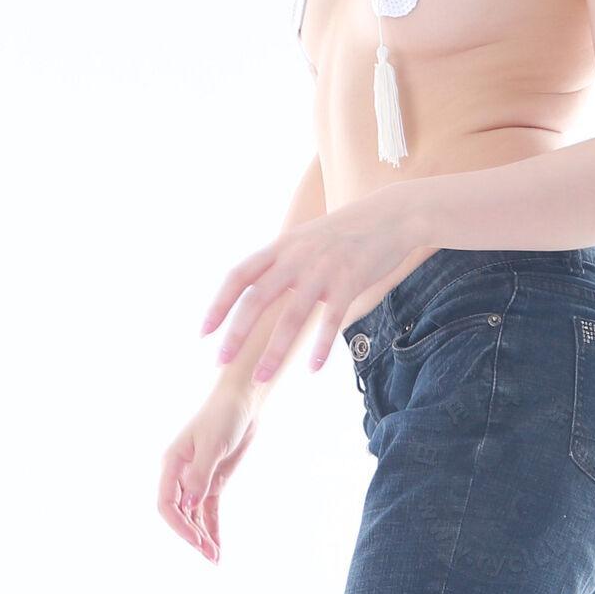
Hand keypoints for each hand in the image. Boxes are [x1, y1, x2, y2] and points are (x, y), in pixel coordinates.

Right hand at [158, 387, 259, 564]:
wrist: (242, 404)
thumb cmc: (224, 417)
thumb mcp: (213, 445)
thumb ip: (200, 476)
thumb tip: (189, 505)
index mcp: (172, 464)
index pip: (166, 503)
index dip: (178, 525)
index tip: (195, 539)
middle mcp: (180, 475)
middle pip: (179, 514)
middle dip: (192, 536)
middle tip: (209, 555)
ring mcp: (196, 480)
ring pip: (193, 516)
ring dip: (202, 536)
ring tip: (214, 558)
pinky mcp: (213, 483)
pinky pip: (208, 511)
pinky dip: (212, 528)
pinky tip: (217, 546)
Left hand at [199, 194, 421, 379]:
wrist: (390, 215)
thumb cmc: (346, 234)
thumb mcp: (304, 240)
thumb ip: (281, 262)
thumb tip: (257, 288)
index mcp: (280, 247)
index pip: (238, 276)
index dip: (219, 305)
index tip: (204, 333)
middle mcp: (296, 257)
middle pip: (257, 298)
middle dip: (236, 333)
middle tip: (221, 362)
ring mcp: (323, 269)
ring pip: (292, 316)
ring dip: (274, 351)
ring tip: (262, 378)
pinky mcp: (350, 281)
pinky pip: (331, 320)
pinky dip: (320, 346)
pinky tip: (313, 368)